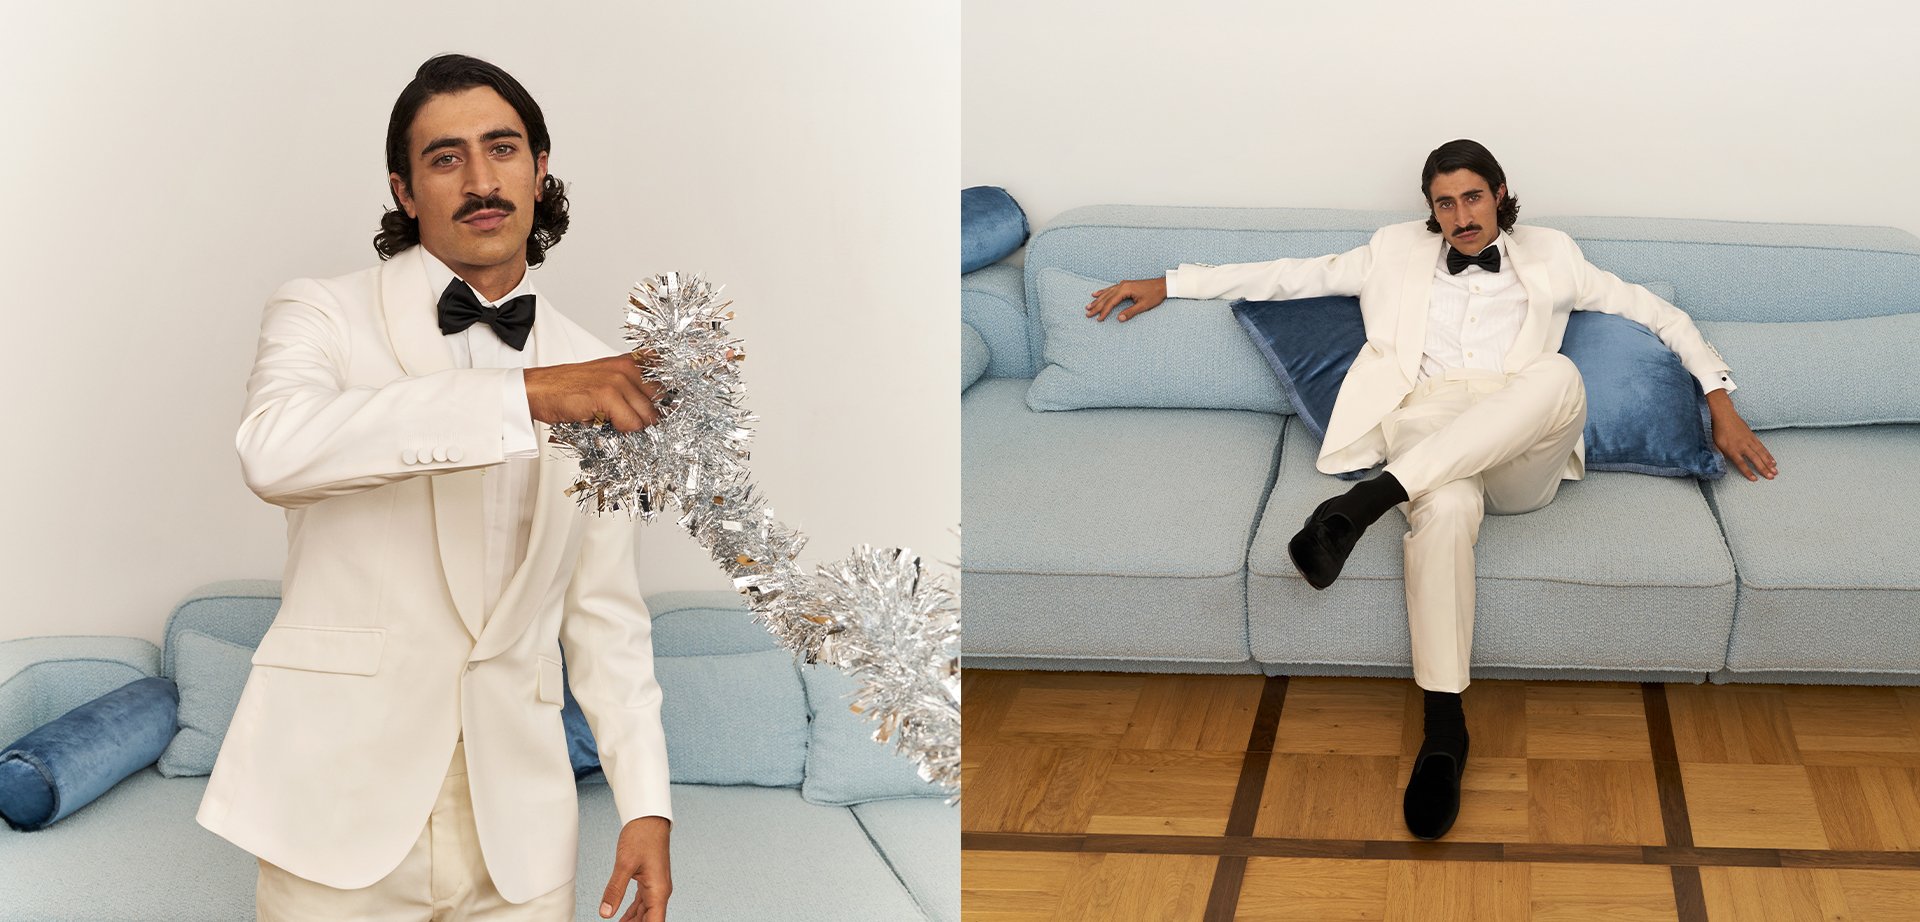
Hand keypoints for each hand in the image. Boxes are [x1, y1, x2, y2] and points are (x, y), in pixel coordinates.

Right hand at [524, 354, 664, 432]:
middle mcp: (628, 367)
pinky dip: (622, 430)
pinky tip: (605, 422)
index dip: (661, 403)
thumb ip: (631, 389)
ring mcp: (619, 380)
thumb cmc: (569, 389)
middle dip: (647, 418)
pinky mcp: (608, 395)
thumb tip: (653, 412)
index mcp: (630, 362)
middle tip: (627, 421)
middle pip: (660, 403)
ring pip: (648, 416)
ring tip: (613, 421)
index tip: (653, 413)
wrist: (539, 390)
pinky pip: (632, 423)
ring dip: (633, 426)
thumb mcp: (607, 381)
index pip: (665, 383)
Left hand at [599, 816, 670, 920]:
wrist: (649, 818)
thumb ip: (615, 890)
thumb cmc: (642, 836)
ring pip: (645, 913)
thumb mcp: (624, 863)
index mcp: (658, 891)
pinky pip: (642, 903)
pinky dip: (632, 913)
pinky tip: (622, 919)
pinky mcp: (650, 881)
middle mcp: (660, 892)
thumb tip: (605, 914)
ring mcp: (656, 887)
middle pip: (650, 920)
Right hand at [1085, 277, 1167, 321]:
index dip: (1104, 311)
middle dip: (1096, 306)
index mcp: (1125, 290)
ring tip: (1088, 306)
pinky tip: (1096, 294)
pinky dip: (1102, 292)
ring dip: (1097, 300)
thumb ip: (1130, 312)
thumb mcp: (1143, 306)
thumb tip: (1119, 319)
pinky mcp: (1125, 285)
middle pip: (1106, 297)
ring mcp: (1123, 284)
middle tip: (1087, 313)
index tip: (1098, 319)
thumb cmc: (1154, 295)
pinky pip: (1110, 289)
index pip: (1111, 302)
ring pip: (1106, 293)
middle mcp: (1122, 285)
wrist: (1162, 285)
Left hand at [1707, 390, 1776, 480]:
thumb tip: (1720, 466)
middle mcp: (1742, 445)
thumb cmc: (1717, 431)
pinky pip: (1762, 447)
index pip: (1741, 463)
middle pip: (1754, 459)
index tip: (1755, 479)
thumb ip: (1719, 455)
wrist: (1724, 415)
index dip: (1748, 471)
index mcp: (1731, 449)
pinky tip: (1773, 461)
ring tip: (1775, 471)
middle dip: (1763, 469)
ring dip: (1768, 463)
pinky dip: (1768, 454)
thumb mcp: (1714, 444)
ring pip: (1761, 453)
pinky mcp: (1752, 436)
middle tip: (1771, 477)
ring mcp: (1749, 440)